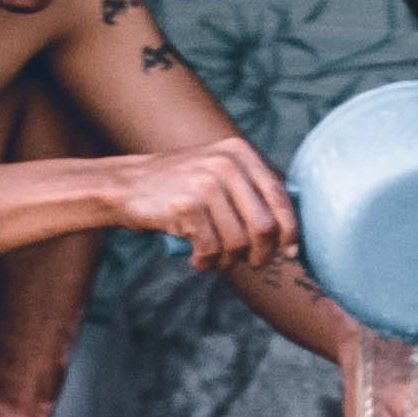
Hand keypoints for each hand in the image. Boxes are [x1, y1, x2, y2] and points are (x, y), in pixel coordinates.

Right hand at [113, 137, 294, 272]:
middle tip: (249, 262)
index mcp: (241, 153)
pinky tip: (196, 258)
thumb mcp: (218, 173)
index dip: (290, 230)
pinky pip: (211, 249)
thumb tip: (289, 233)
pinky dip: (206, 262)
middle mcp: (227, 164)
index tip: (290, 251)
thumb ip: (251, 191)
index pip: (280, 196)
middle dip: (261, 254)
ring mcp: (206, 183)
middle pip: (264, 226)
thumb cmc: (180, 188)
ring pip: (238, 243)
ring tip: (214, 258)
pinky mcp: (186, 206)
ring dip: (228, 261)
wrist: (127, 185)